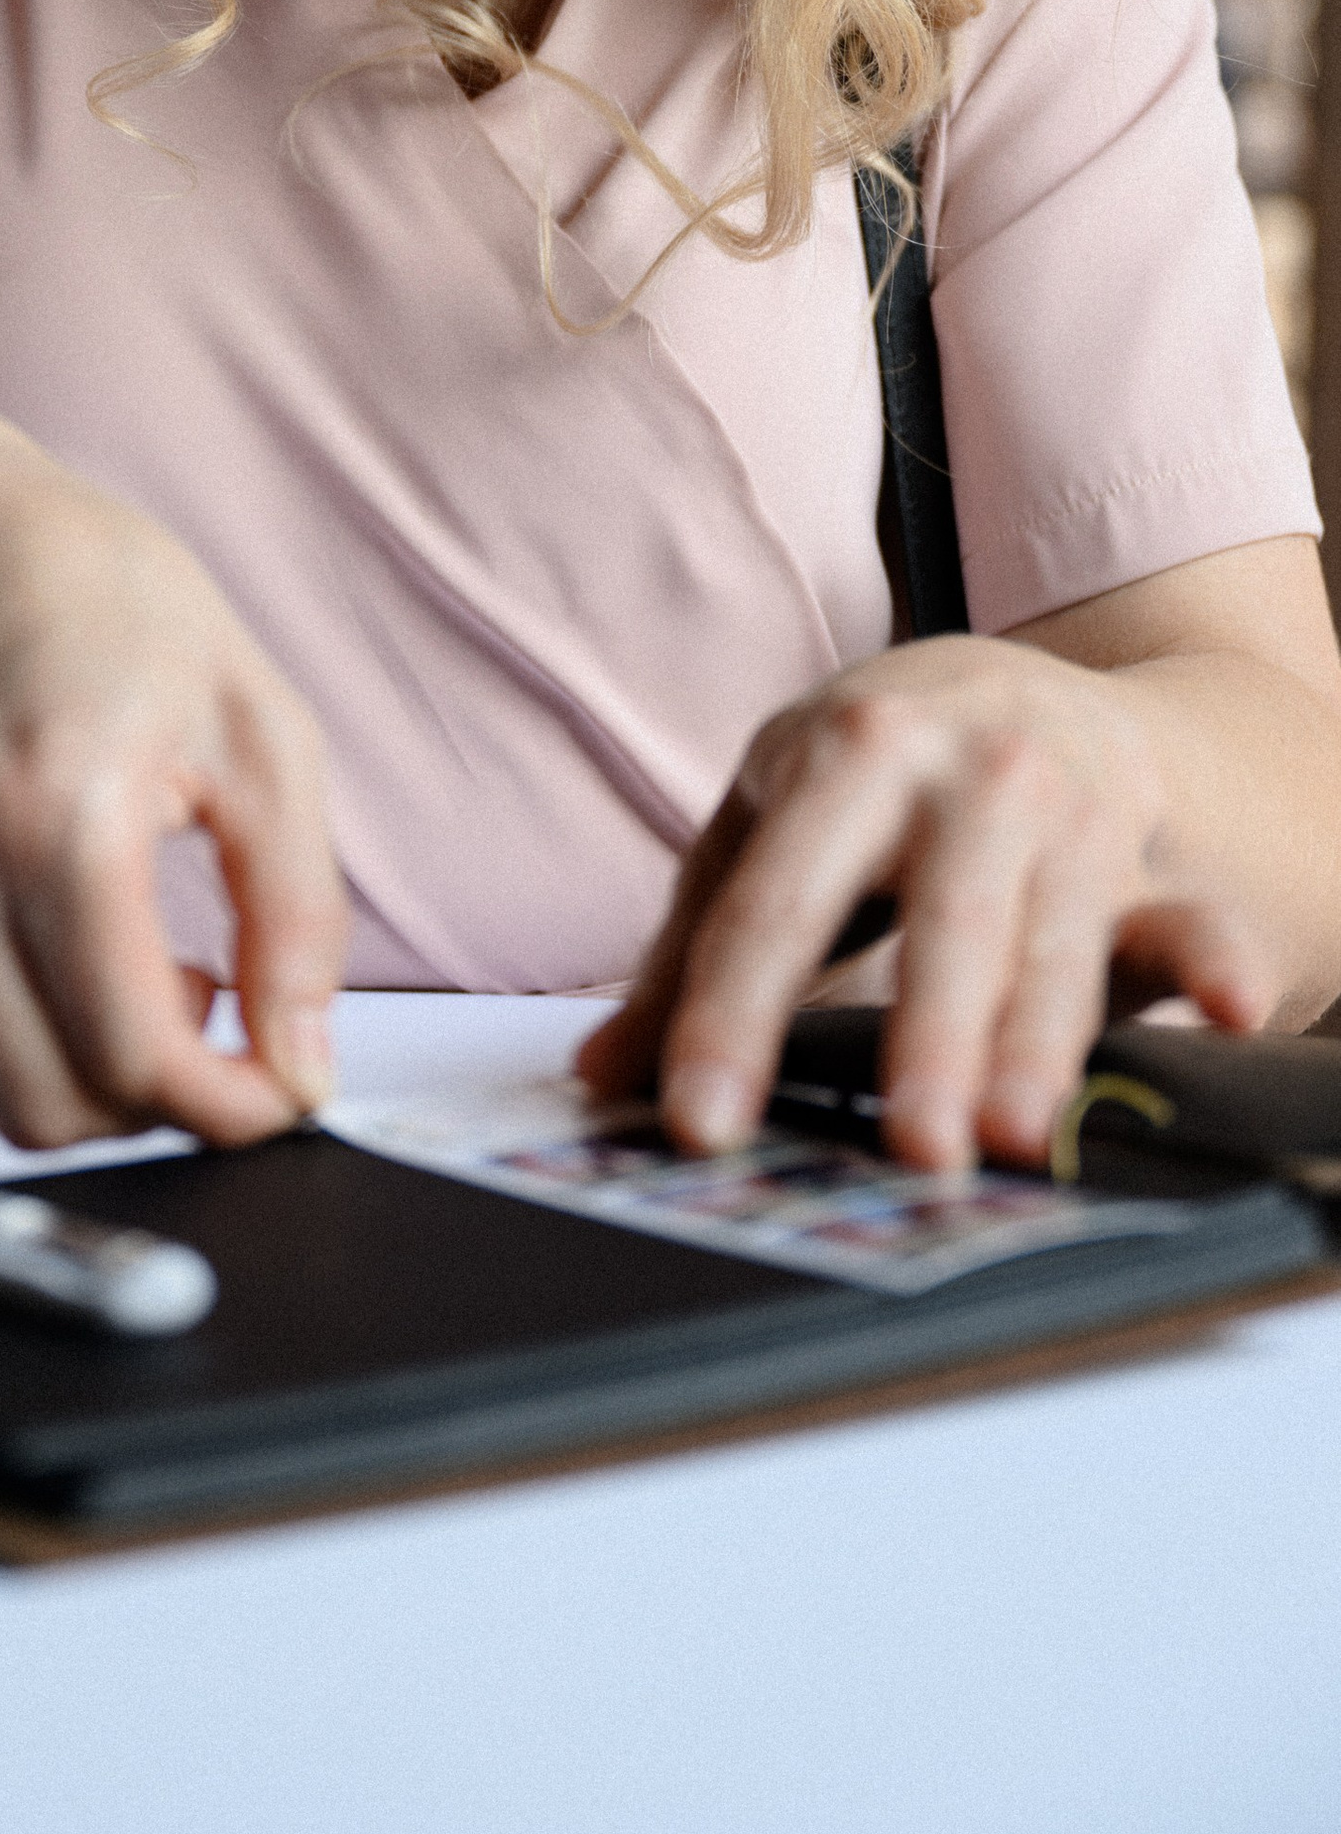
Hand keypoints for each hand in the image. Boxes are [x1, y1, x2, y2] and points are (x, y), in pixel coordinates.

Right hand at [0, 420, 346, 1149]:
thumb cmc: (83, 592)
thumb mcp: (252, 720)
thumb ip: (295, 909)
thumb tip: (300, 1062)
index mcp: (61, 818)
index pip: (135, 1060)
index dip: (226, 1110)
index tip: (268, 1090)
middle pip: (44, 1108)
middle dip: (147, 1107)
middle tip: (201, 1021)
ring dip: (68, 1066)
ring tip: (124, 961)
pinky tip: (35, 920)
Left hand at [576, 634, 1274, 1171]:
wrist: (1021, 685)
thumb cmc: (867, 775)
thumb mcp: (767, 824)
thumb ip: (692, 950)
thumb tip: (600, 1077)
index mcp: (844, 755)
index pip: (773, 904)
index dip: (729, 1015)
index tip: (699, 1117)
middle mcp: (962, 774)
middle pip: (939, 921)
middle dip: (926, 1036)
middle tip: (910, 1147)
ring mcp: (1064, 811)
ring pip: (1055, 938)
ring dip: (1040, 1040)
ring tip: (1015, 1136)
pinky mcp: (1143, 856)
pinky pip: (1186, 915)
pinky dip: (1214, 962)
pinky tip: (1233, 1009)